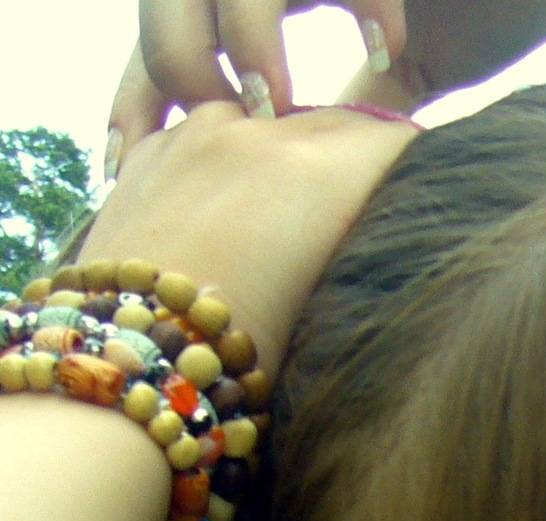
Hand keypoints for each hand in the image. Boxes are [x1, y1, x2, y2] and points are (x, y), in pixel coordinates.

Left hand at [76, 103, 417, 380]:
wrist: (122, 373)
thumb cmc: (236, 364)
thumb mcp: (328, 308)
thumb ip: (361, 246)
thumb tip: (381, 228)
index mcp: (317, 174)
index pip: (396, 141)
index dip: (418, 167)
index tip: (423, 196)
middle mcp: (258, 135)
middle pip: (336, 123)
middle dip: (357, 158)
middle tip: (365, 208)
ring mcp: (193, 136)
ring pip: (268, 121)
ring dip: (287, 153)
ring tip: (284, 212)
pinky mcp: (147, 153)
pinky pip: (206, 136)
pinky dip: (227, 161)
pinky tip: (225, 209)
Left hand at [109, 0, 545, 157]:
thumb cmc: (482, 9)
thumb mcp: (402, 76)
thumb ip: (353, 120)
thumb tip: (320, 198)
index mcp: (260, 2)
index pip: (168, 53)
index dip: (137, 103)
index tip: (121, 166)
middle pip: (169, 9)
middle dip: (172, 73)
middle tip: (210, 135)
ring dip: (245, 42)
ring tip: (278, 108)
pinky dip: (362, 6)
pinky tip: (384, 50)